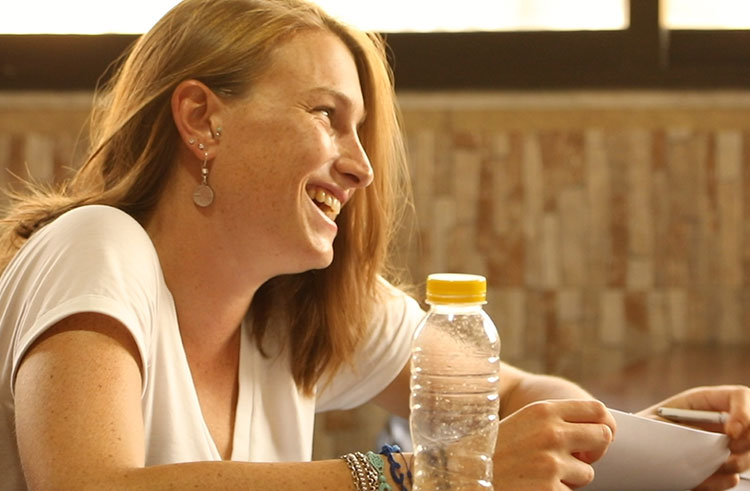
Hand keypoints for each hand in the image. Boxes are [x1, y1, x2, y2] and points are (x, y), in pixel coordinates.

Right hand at [493, 399, 615, 489]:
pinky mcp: (550, 489)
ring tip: (541, 474)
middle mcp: (551, 432)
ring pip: (588, 473)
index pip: (597, 410)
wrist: (466, 472)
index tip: (596, 438)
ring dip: (571, 479)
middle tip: (577, 460)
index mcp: (544, 410)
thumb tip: (601, 431)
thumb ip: (557, 421)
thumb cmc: (498, 448)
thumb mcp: (524, 422)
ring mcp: (551, 462)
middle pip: (603, 437)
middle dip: (594, 452)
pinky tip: (534, 487)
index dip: (604, 425)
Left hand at [639, 385, 749, 490]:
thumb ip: (679, 426)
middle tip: (726, 455)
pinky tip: (708, 479)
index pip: (740, 397)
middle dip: (745, 443)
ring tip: (716, 467)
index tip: (731, 433)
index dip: (744, 413)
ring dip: (737, 463)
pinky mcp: (719, 465)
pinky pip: (731, 475)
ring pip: (748, 452)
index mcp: (706, 401)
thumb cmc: (644, 428)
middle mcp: (720, 420)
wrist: (635, 450)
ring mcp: (724, 443)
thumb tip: (702, 439)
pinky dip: (722, 481)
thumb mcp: (655, 420)